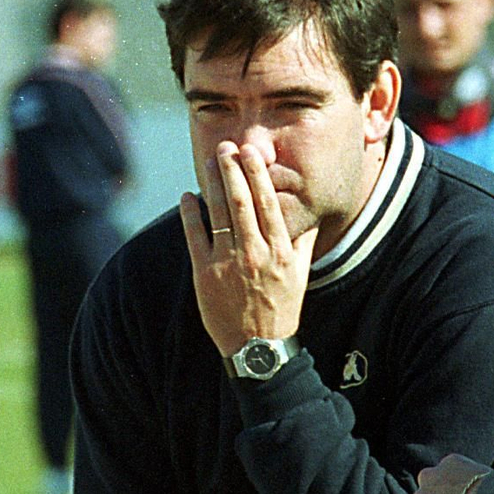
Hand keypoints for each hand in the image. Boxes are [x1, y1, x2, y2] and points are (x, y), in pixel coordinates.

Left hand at [180, 141, 317, 357]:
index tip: (252, 153)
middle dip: (233, 169)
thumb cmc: (281, 307)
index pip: (268, 203)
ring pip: (219, 213)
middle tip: (226, 146)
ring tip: (210, 161)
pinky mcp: (205, 274)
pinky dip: (191, 213)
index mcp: (280, 250)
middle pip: (241, 201)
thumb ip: (302, 241)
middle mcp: (255, 252)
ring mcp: (228, 263)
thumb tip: (305, 213)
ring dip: (214, 183)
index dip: (258, 175)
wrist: (259, 347)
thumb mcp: (300, 273)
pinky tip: (188, 196)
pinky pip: (196, 236)